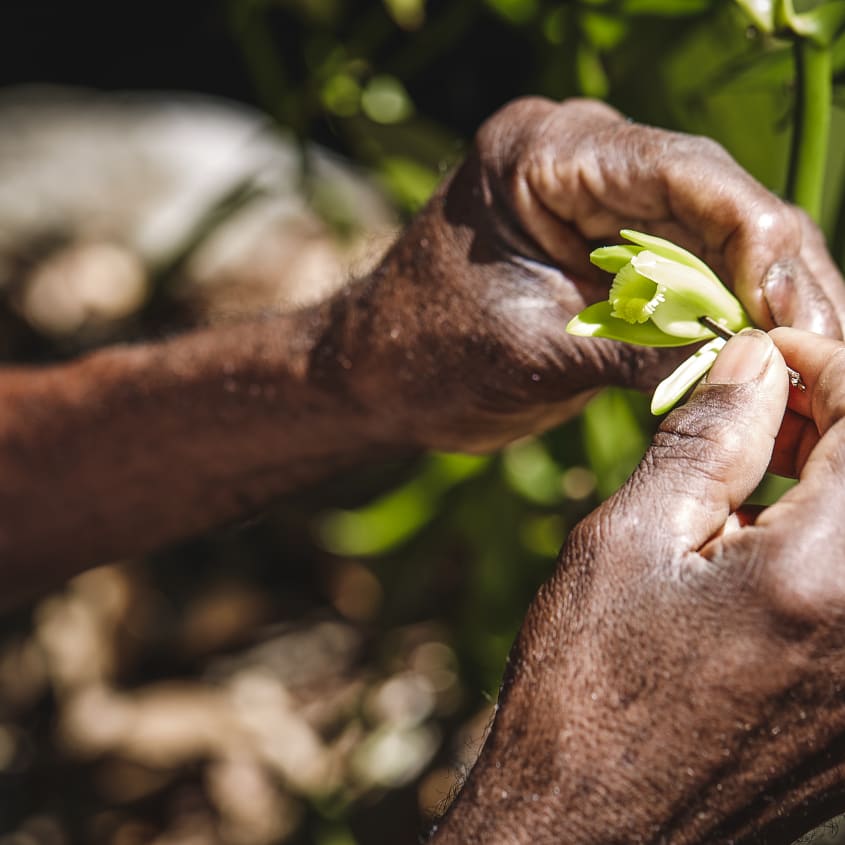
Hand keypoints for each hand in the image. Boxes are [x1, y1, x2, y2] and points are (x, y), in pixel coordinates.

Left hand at [347, 97, 844, 451]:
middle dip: (778, 280)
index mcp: (544, 152)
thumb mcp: (532, 352)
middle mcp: (582, 161)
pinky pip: (688, 278)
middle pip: (716, 205)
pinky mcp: (607, 255)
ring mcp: (598, 207)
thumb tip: (748, 369)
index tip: (801, 317)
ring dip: (763, 305)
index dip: (762, 244)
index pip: (685, 175)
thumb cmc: (425, 356)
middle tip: (830, 352)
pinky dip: (726, 322)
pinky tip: (766, 360)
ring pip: (714, 244)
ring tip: (816, 365)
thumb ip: (637, 351)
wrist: (377, 376)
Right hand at [434, 328, 844, 843]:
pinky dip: (830, 533)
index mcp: (827, 574)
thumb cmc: (588, 688)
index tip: (758, 357)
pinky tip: (765, 538)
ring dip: (830, 472)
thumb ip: (705, 440)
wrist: (592, 831)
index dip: (819, 362)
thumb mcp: (629, 541)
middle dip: (830, 413)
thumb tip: (751, 361)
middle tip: (756, 405)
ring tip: (753, 469)